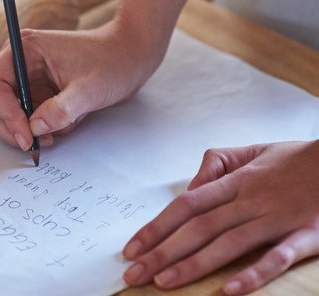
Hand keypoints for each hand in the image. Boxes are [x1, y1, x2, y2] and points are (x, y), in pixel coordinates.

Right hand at [0, 19, 162, 150]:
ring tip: (58, 130)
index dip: (4, 114)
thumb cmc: (112, 61)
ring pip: (3, 113)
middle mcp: (17, 61)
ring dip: (27, 128)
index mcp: (23, 49)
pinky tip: (65, 122)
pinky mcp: (34, 90)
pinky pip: (23, 117)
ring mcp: (24, 77)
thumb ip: (61, 110)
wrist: (129, 56)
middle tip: (33, 143)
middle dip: (9, 126)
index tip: (26, 136)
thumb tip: (35, 129)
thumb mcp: (89, 89)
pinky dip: (40, 128)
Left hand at [123, 140, 318, 294]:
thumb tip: (190, 186)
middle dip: (163, 252)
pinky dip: (254, 274)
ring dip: (194, 265)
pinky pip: (278, 258)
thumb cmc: (296, 160)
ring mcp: (279, 219)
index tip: (132, 248)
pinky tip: (229, 291)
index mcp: (236, 181)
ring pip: (229, 244)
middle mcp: (252, 200)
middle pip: (199, 228)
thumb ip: (217, 164)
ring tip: (164, 283)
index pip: (186, 206)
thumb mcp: (253, 151)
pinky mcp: (308, 235)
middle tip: (134, 274)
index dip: (156, 227)